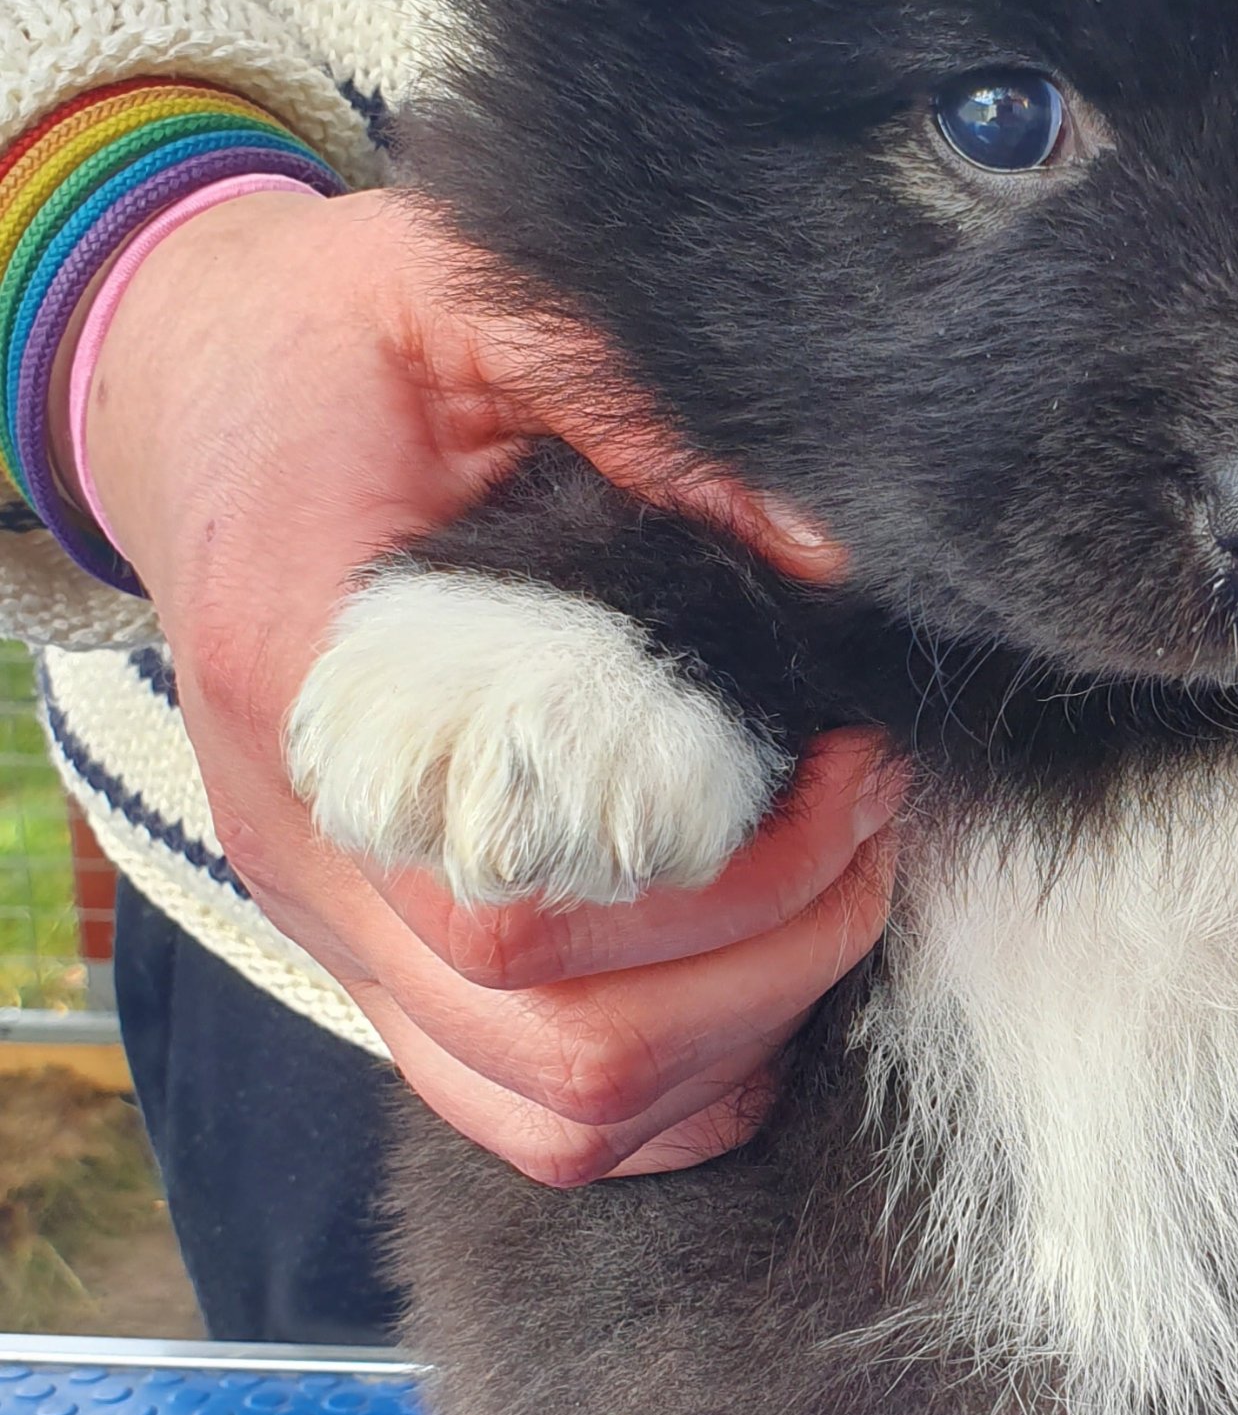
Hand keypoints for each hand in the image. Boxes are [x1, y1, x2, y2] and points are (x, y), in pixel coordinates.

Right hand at [75, 186, 901, 1182]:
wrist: (197, 389)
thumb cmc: (339, 341)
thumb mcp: (472, 301)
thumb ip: (634, 403)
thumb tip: (832, 551)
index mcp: (311, 688)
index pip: (515, 903)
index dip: (724, 871)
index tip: (840, 757)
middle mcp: (314, 853)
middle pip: (561, 1040)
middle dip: (770, 953)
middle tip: (864, 809)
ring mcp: (341, 926)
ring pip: (556, 1108)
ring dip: (738, 1026)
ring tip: (832, 879)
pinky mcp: (383, 956)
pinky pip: (528, 1113)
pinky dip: (672, 1082)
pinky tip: (757, 963)